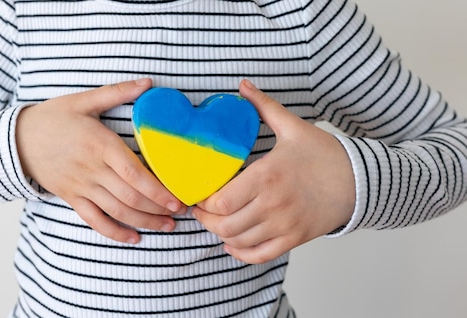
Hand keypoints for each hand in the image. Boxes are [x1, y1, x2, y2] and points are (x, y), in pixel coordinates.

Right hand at [16, 79, 184, 243]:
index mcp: (100, 145)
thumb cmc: (52, 118)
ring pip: (117, 211)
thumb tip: (147, 82)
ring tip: (166, 226)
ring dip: (144, 222)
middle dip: (158, 209)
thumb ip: (117, 92)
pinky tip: (133, 238)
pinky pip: (95, 221)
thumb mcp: (84, 100)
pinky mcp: (72, 198)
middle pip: (130, 196)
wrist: (16, 139)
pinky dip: (114, 233)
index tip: (176, 199)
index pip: (134, 173)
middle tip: (180, 213)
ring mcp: (81, 187)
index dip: (157, 190)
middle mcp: (92, 170)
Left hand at [192, 79, 354, 263]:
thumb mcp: (293, 127)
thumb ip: (264, 106)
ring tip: (216, 222)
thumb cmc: (325, 154)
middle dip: (205, 220)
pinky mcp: (295, 239)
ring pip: (238, 241)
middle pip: (224, 225)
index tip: (197, 194)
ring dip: (221, 235)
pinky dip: (241, 253)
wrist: (362, 180)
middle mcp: (273, 205)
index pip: (220, 201)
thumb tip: (242, 85)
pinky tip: (233, 243)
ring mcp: (285, 225)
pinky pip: (260, 255)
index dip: (202, 202)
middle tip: (200, 210)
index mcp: (267, 176)